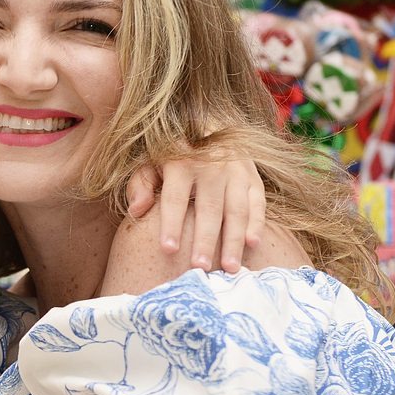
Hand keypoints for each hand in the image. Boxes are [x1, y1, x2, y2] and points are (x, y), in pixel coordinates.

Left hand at [126, 156, 265, 273]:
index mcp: (181, 162)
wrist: (209, 126)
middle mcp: (211, 165)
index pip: (175, 198)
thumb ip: (141, 185)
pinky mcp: (253, 177)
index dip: (171, 224)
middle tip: (199, 268)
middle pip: (209, 209)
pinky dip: (257, 223)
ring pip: (237, 209)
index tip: (168, 250)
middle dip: (205, 240)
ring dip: (233, 240)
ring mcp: (236, 171)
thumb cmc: (172, 156)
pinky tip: (252, 245)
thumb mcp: (150, 163)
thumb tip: (137, 210)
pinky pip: (257, 202)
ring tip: (229, 268)